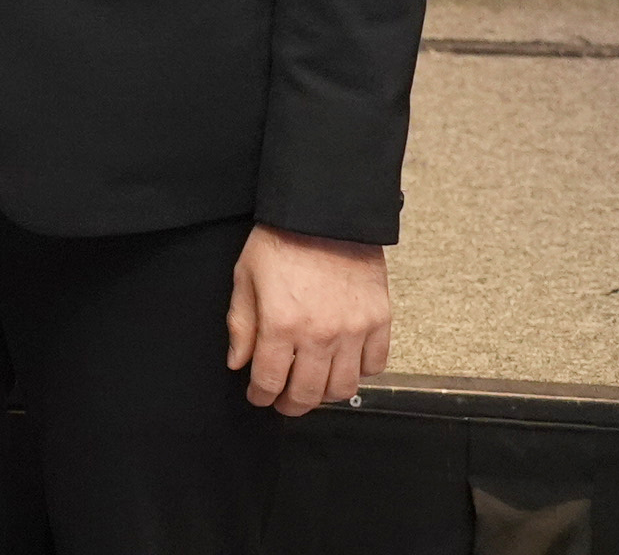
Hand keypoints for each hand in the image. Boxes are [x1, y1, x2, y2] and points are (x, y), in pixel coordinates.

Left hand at [228, 225, 390, 413]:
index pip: (270, 380)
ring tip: (312, 389)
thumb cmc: (281, 241)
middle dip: (291, 405)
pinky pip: (375, 365)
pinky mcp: (380, 321)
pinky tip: (343, 366)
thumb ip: (241, 324)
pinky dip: (360, 374)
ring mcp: (354, 330)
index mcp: (281, 324)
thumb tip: (238, 363)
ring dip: (325, 395)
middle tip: (283, 402)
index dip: (261, 396)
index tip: (258, 397)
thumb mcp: (245, 277)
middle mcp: (320, 335)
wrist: (325, 215)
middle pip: (308, 393)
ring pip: (344, 388)